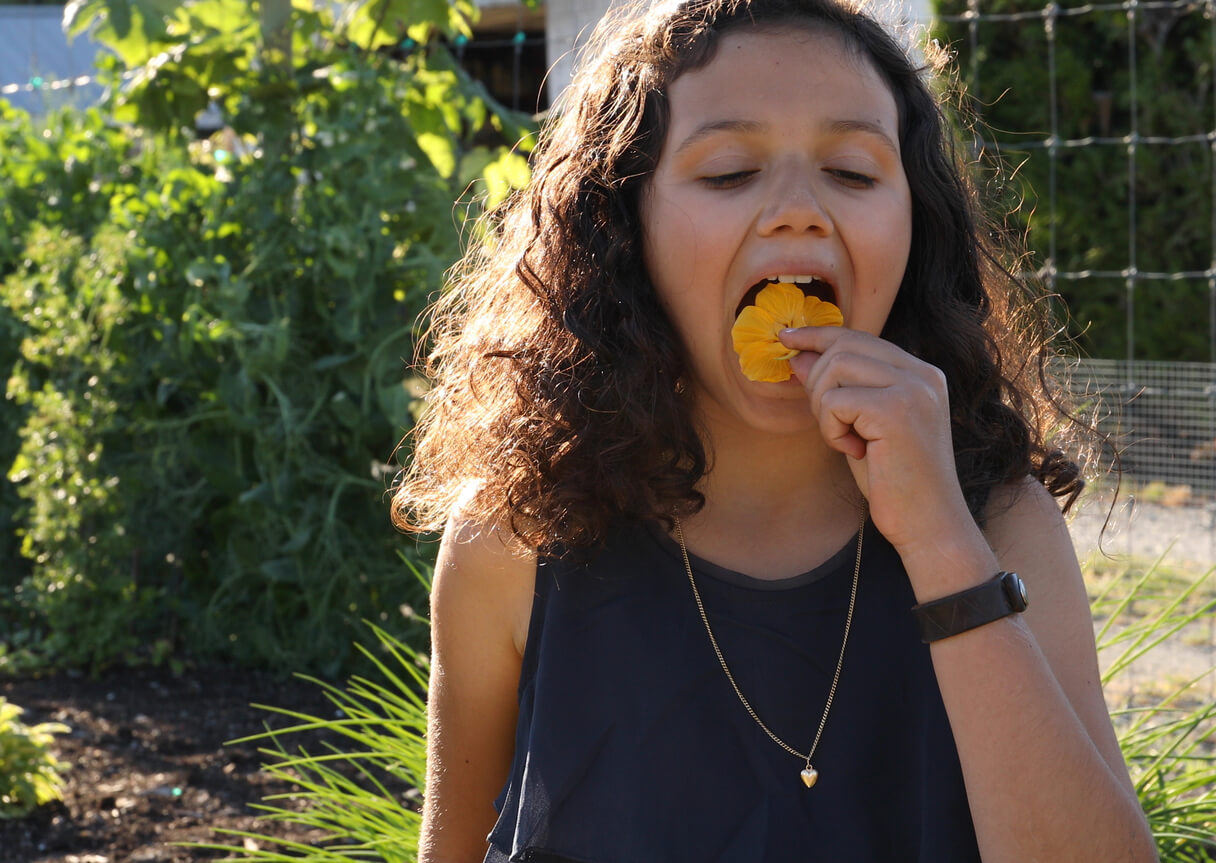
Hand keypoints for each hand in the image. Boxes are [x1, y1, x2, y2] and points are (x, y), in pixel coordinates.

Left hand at [781, 326, 978, 557]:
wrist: (928, 523)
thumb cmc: (893, 480)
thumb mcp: (859, 425)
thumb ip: (836, 388)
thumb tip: (797, 354)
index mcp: (920, 373)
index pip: (859, 337)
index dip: (818, 335)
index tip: (787, 337)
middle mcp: (922, 373)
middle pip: (843, 346)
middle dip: (817, 383)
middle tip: (830, 424)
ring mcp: (913, 388)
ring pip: (835, 368)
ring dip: (824, 408)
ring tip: (846, 439)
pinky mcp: (896, 410)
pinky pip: (835, 402)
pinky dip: (831, 430)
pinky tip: (854, 452)